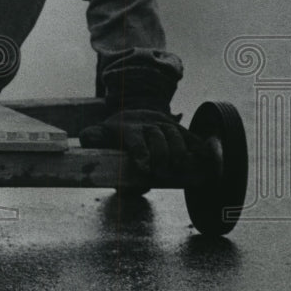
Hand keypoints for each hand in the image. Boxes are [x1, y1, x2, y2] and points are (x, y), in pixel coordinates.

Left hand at [79, 109, 210, 180]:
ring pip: (175, 134)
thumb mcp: (101, 134)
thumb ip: (92, 137)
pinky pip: (190, 135)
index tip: (145, 168)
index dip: (141, 152)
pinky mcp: (178, 128)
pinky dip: (199, 146)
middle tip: (161, 173)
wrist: (135, 116)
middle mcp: (147, 124)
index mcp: (127, 127)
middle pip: (158, 137)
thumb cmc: (116, 134)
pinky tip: (205, 158)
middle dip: (161, 156)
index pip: (135, 139)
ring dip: (179, 153)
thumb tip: (85, 137)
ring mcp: (164, 124)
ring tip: (178, 169)